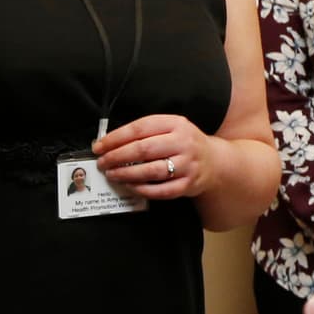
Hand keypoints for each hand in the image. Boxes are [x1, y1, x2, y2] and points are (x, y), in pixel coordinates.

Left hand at [93, 113, 214, 198]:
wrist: (214, 162)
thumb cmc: (183, 144)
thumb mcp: (171, 128)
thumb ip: (146, 132)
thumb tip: (109, 143)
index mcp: (177, 124)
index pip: (141, 128)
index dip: (116, 138)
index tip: (99, 146)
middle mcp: (183, 142)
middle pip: (144, 149)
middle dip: (117, 157)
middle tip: (102, 163)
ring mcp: (187, 164)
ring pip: (151, 171)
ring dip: (126, 174)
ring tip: (112, 175)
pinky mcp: (188, 184)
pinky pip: (161, 190)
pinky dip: (142, 189)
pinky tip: (130, 186)